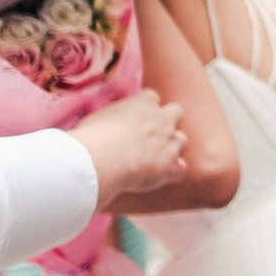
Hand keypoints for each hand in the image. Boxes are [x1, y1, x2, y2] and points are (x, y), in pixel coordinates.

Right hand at [69, 89, 187, 207]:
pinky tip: (158, 178)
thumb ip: (110, 119)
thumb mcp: (97, 118)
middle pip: (176, 111)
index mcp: (142, 103)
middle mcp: (161, 119)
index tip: (135, 118)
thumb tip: (102, 126)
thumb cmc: (92, 137)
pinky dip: (172, 173)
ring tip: (154, 158)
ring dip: (172, 148)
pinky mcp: (171, 166)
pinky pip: (181, 169)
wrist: (104, 158)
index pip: (151, 97)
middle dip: (168, 121)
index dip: (145, 108)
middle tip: (151, 135)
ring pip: (182, 139)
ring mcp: (169, 142)